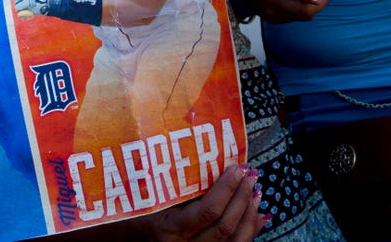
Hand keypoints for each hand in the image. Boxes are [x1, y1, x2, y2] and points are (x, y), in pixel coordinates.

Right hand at [137, 164, 266, 240]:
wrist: (130, 239)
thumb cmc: (136, 212)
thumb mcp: (149, 197)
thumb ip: (172, 183)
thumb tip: (204, 157)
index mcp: (169, 230)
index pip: (207, 211)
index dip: (226, 189)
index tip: (237, 167)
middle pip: (224, 226)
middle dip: (241, 198)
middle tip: (249, 174)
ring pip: (234, 241)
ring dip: (249, 214)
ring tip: (255, 191)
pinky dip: (251, 231)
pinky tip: (260, 216)